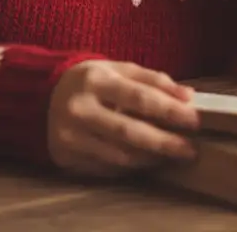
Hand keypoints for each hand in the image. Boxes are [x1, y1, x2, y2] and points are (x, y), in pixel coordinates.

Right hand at [47, 60, 199, 176]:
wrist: (42, 95)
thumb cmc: (90, 80)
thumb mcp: (117, 69)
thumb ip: (152, 79)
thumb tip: (188, 95)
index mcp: (95, 79)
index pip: (139, 97)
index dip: (169, 110)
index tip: (194, 120)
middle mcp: (80, 108)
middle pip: (130, 132)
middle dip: (165, 142)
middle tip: (190, 149)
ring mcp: (71, 135)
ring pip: (119, 155)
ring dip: (151, 158)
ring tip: (171, 155)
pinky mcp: (67, 156)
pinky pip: (106, 168)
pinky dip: (130, 167)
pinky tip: (146, 161)